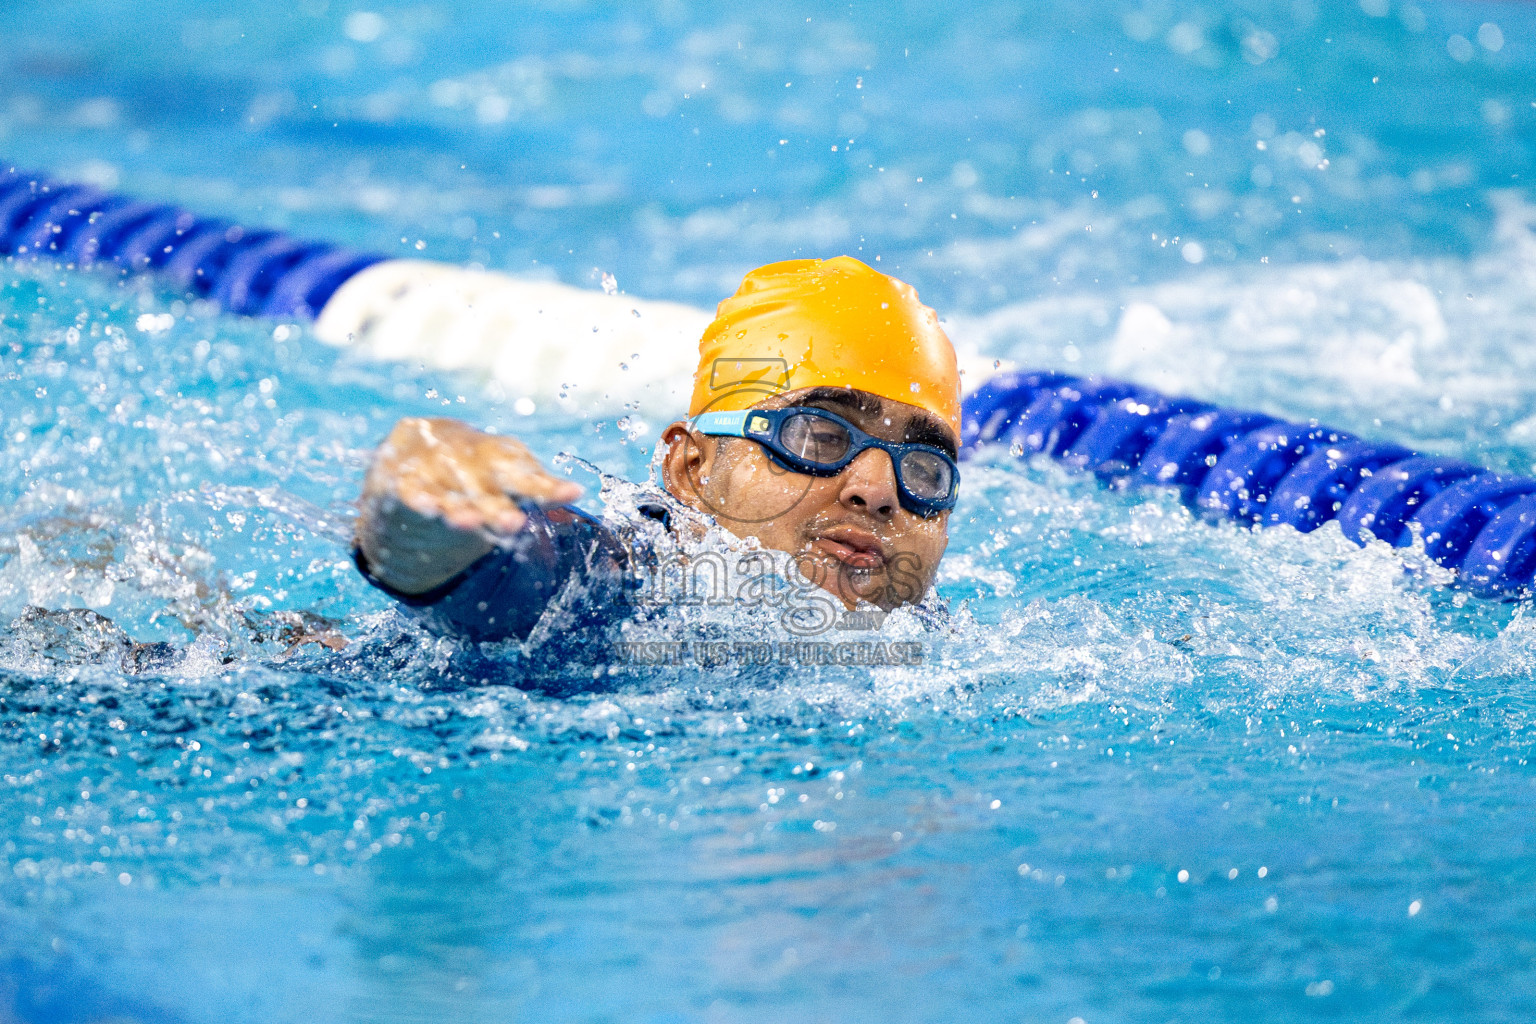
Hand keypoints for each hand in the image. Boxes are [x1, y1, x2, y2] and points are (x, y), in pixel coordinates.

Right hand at [356, 417, 582, 593]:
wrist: (403, 460)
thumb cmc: (467, 478)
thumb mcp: (500, 486)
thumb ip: (532, 495)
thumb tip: (574, 517)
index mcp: (497, 456)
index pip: (524, 470)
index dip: (546, 484)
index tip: (572, 493)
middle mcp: (467, 456)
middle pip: (485, 481)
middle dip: (498, 503)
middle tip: (514, 524)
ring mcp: (431, 465)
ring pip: (448, 488)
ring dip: (457, 505)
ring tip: (467, 521)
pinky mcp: (398, 478)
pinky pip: (408, 488)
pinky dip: (417, 496)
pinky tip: (427, 506)